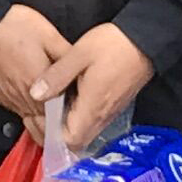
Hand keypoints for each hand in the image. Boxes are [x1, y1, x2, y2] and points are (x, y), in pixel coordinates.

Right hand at [0, 4, 75, 124]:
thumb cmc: (13, 28)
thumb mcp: (49, 36)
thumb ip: (67, 57)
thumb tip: (80, 70)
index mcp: (39, 86)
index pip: (62, 112)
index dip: (74, 110)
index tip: (81, 105)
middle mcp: (24, 99)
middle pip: (46, 123)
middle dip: (60, 119)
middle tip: (72, 112)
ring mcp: (10, 99)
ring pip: (31, 120)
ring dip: (44, 117)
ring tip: (56, 106)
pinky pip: (18, 110)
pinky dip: (29, 109)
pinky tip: (37, 99)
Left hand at [43, 22, 155, 155]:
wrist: (146, 39)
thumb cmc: (113, 45)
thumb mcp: (79, 54)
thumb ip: (56, 76)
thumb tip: (35, 94)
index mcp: (92, 107)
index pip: (70, 141)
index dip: (52, 136)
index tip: (40, 117)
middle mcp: (103, 116)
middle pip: (77, 141)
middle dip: (57, 133)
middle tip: (43, 112)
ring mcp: (110, 112)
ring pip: (85, 132)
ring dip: (68, 125)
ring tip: (54, 104)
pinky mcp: (114, 105)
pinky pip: (93, 122)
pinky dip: (79, 117)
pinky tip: (71, 98)